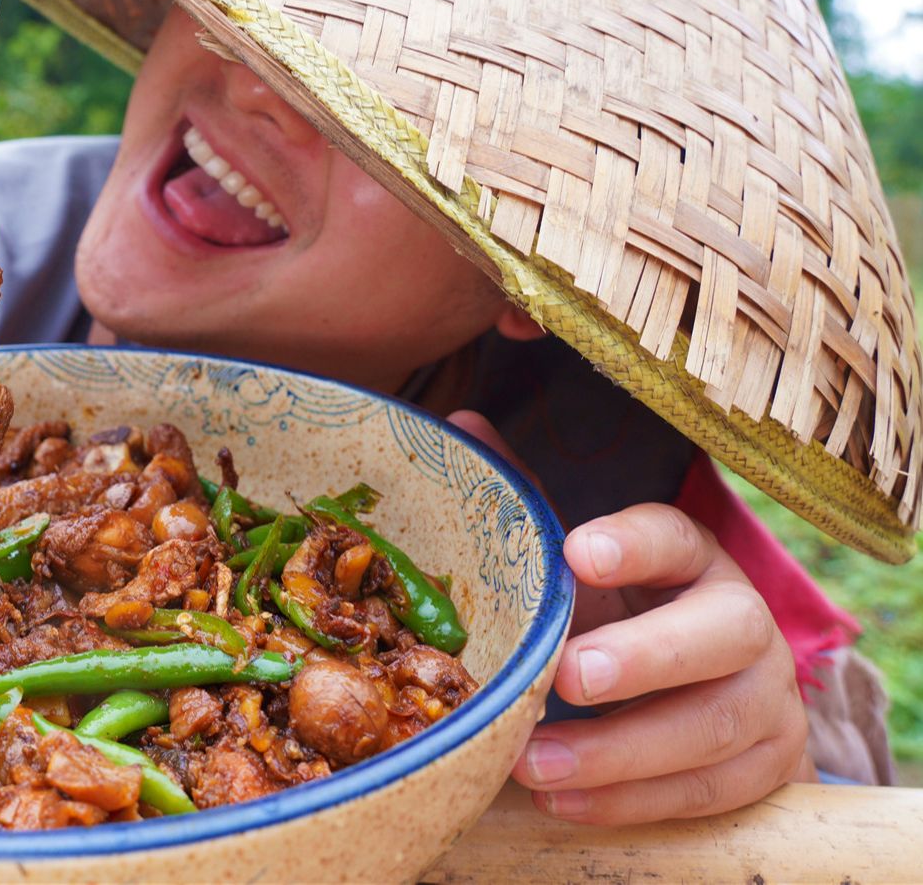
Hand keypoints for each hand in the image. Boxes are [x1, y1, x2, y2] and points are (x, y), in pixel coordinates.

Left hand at [449, 412, 811, 825]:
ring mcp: (766, 696)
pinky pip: (706, 791)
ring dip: (617, 753)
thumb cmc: (621, 614)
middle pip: (718, 633)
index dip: (634, 542)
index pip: (675, 536)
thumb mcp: (578, 567)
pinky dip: (631, 801)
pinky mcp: (768, 764)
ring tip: (533, 764)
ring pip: (710, 726)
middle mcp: (742, 620)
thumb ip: (527, 504)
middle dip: (643, 658)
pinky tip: (562, 800)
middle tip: (568, 676)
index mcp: (691, 557)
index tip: (580, 552)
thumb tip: (459, 427)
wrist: (709, 695)